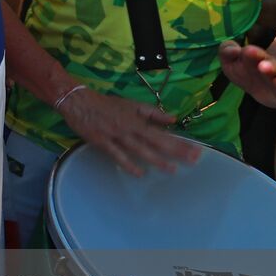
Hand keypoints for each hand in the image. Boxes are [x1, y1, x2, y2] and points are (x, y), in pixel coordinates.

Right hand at [57, 87, 201, 175]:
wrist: (79, 102)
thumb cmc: (106, 104)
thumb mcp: (131, 104)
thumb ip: (152, 113)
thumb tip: (172, 119)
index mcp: (137, 119)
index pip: (163, 133)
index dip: (179, 142)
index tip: (195, 149)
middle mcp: (129, 128)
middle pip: (156, 142)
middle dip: (175, 151)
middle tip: (193, 160)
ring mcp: (116, 136)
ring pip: (139, 150)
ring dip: (156, 160)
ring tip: (172, 170)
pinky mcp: (102, 143)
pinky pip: (117, 156)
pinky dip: (128, 165)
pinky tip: (139, 173)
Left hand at [219, 41, 275, 108]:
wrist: (264, 87)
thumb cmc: (245, 70)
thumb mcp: (231, 61)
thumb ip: (227, 51)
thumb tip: (232, 50)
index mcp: (255, 58)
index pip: (251, 54)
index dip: (249, 53)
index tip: (247, 51)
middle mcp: (270, 68)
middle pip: (270, 66)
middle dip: (268, 66)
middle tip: (263, 66)